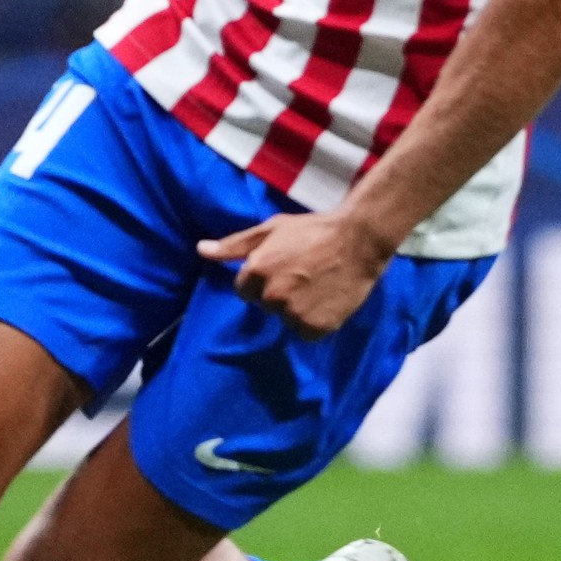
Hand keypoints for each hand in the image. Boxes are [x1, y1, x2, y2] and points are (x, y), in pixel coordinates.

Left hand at [197, 213, 396, 337]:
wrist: (360, 240)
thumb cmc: (314, 229)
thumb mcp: (273, 228)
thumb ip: (234, 244)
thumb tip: (200, 250)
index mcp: (256, 272)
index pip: (244, 290)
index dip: (263, 279)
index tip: (285, 267)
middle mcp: (272, 296)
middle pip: (266, 305)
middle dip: (279, 293)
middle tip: (304, 275)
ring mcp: (294, 314)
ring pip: (286, 319)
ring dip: (298, 308)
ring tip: (318, 287)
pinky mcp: (316, 328)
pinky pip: (306, 332)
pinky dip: (314, 321)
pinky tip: (326, 301)